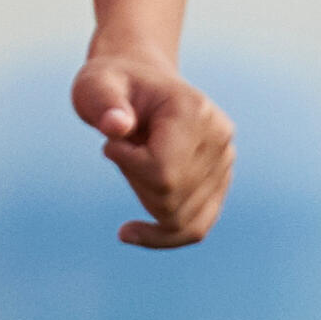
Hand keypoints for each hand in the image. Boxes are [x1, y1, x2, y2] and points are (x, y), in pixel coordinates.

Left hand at [79, 49, 232, 248]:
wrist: (138, 82)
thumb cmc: (112, 84)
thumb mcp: (95, 85)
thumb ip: (102, 103)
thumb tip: (116, 126)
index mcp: (194, 111)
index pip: (164, 173)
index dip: (129, 168)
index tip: (111, 144)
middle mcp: (220, 138)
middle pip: (173, 200)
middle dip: (136, 184)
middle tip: (122, 150)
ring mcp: (225, 162)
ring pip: (183, 220)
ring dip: (145, 203)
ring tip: (132, 167)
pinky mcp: (220, 182)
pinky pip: (196, 228)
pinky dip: (162, 237)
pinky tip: (128, 233)